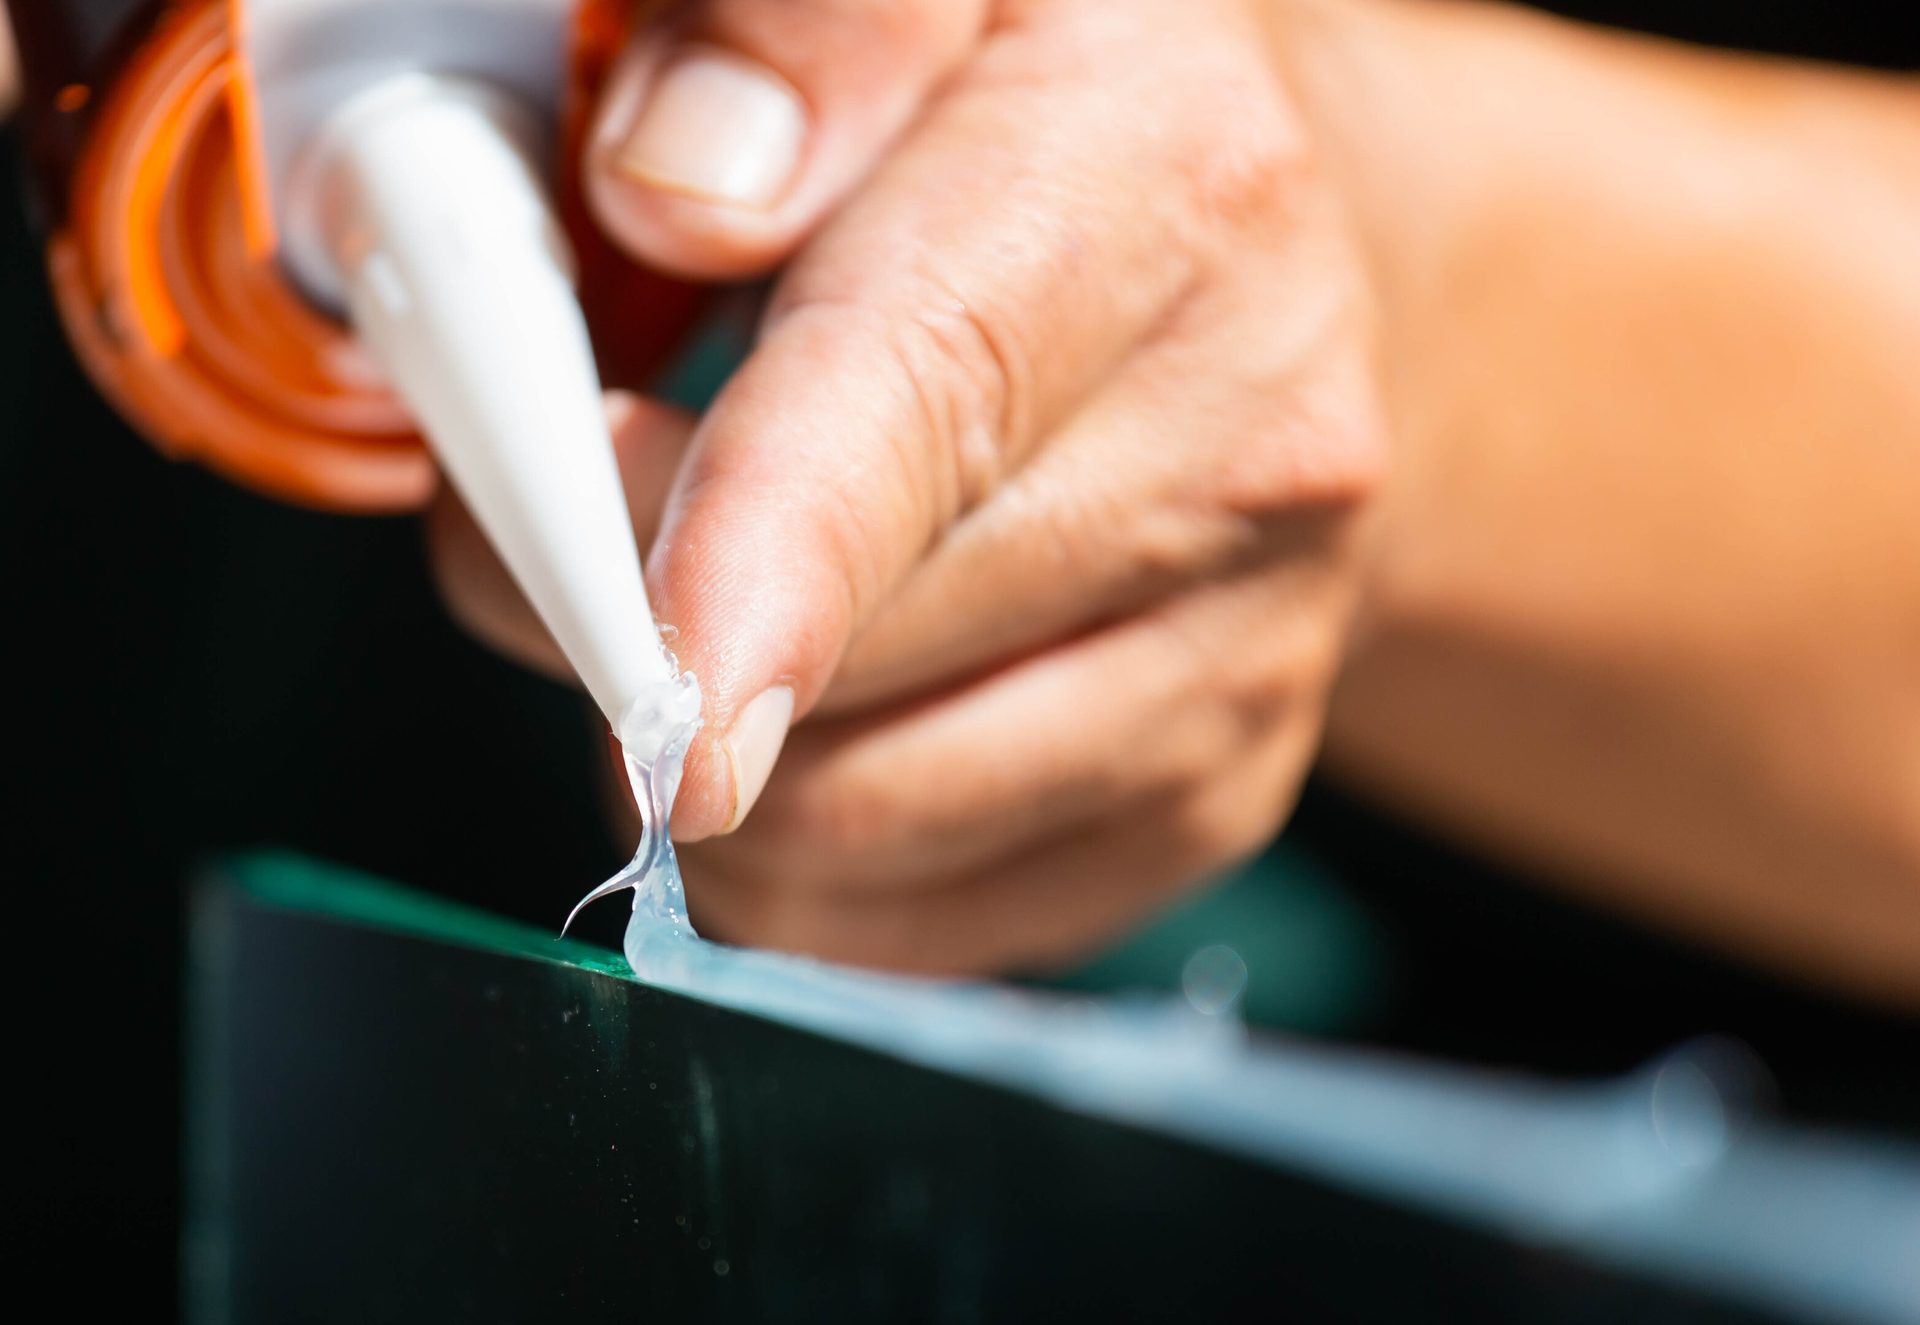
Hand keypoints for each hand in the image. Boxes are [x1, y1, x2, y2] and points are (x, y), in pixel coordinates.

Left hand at [431, 0, 1386, 972]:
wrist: (1312, 302)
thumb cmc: (1074, 133)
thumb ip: (812, 29)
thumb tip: (671, 194)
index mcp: (1164, 192)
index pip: (929, 398)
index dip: (764, 560)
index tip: (661, 694)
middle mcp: (1257, 452)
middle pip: (856, 656)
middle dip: (623, 616)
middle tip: (576, 502)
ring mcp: (1250, 660)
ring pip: (868, 824)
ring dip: (699, 750)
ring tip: (701, 607)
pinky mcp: (1208, 804)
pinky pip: (915, 923)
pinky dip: (788, 860)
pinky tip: (808, 712)